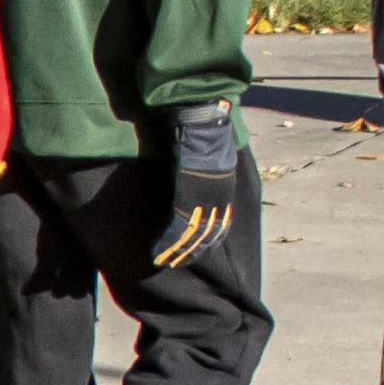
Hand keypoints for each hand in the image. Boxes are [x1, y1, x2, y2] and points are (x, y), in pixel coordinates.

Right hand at [154, 101, 250, 268]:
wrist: (204, 121)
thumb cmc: (208, 132)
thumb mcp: (216, 156)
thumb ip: (209, 169)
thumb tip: (197, 171)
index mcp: (225, 191)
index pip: (218, 225)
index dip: (207, 241)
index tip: (196, 251)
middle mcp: (217, 200)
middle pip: (205, 236)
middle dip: (192, 251)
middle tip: (178, 263)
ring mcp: (203, 201)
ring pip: (192, 237)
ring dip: (177, 253)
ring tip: (165, 263)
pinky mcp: (187, 199)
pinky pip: (177, 229)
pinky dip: (167, 244)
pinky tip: (158, 254)